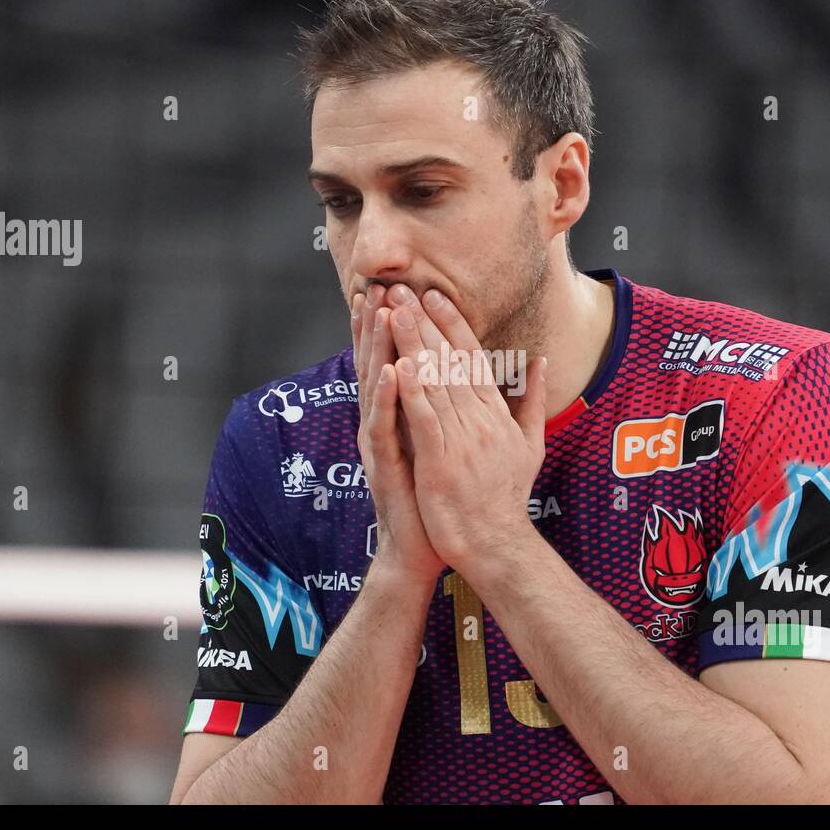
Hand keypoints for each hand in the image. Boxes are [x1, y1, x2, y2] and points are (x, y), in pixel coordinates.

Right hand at [351, 285, 446, 583]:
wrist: (422, 546)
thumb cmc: (434, 495)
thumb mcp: (440, 443)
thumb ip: (443, 410)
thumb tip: (456, 378)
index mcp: (398, 415)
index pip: (393, 361)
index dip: (392, 326)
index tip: (396, 288)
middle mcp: (382, 422)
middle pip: (376, 363)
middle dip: (375, 323)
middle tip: (374, 283)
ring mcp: (378, 442)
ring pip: (374, 386)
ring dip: (375, 348)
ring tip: (377, 311)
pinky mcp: (383, 464)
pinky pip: (384, 425)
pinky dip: (387, 398)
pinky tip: (392, 371)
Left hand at [385, 284, 547, 574]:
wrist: (497, 544)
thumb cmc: (505, 497)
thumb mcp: (529, 443)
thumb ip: (531, 400)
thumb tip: (540, 360)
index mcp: (495, 413)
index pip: (472, 357)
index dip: (451, 323)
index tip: (432, 293)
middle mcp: (481, 419)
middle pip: (450, 360)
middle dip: (424, 321)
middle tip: (402, 287)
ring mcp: (463, 440)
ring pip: (436, 382)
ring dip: (413, 344)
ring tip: (393, 311)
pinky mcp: (443, 462)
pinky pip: (426, 421)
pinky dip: (414, 393)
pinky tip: (399, 366)